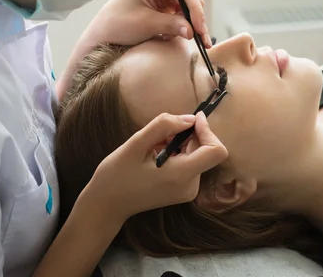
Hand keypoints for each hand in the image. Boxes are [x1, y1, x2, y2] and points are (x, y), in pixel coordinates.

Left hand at [87, 0, 211, 48]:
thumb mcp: (145, 24)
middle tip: (202, 40)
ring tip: (189, 40)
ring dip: (189, 24)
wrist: (104, 31)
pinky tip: (173, 36)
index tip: (199, 30)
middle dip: (196, 19)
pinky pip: (182, 12)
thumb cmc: (117, 23)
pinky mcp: (166, 1)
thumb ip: (171, 25)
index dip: (195, 11)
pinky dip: (182, 25)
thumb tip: (192, 31)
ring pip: (189, 6)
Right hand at [87, 112, 227, 223]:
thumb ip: (164, 126)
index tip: (191, 119)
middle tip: (160, 134)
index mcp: (181, 175)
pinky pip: (189, 163)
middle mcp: (190, 186)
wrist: (106, 204)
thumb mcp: (136, 143)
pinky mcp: (183, 190)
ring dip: (180, 143)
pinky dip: (177, 152)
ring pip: (197, 154)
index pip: (216, 151)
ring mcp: (187, 190)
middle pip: (205, 150)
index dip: (207, 130)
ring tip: (153, 146)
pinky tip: (155, 154)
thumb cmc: (117, 174)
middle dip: (188, 135)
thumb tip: (190, 119)